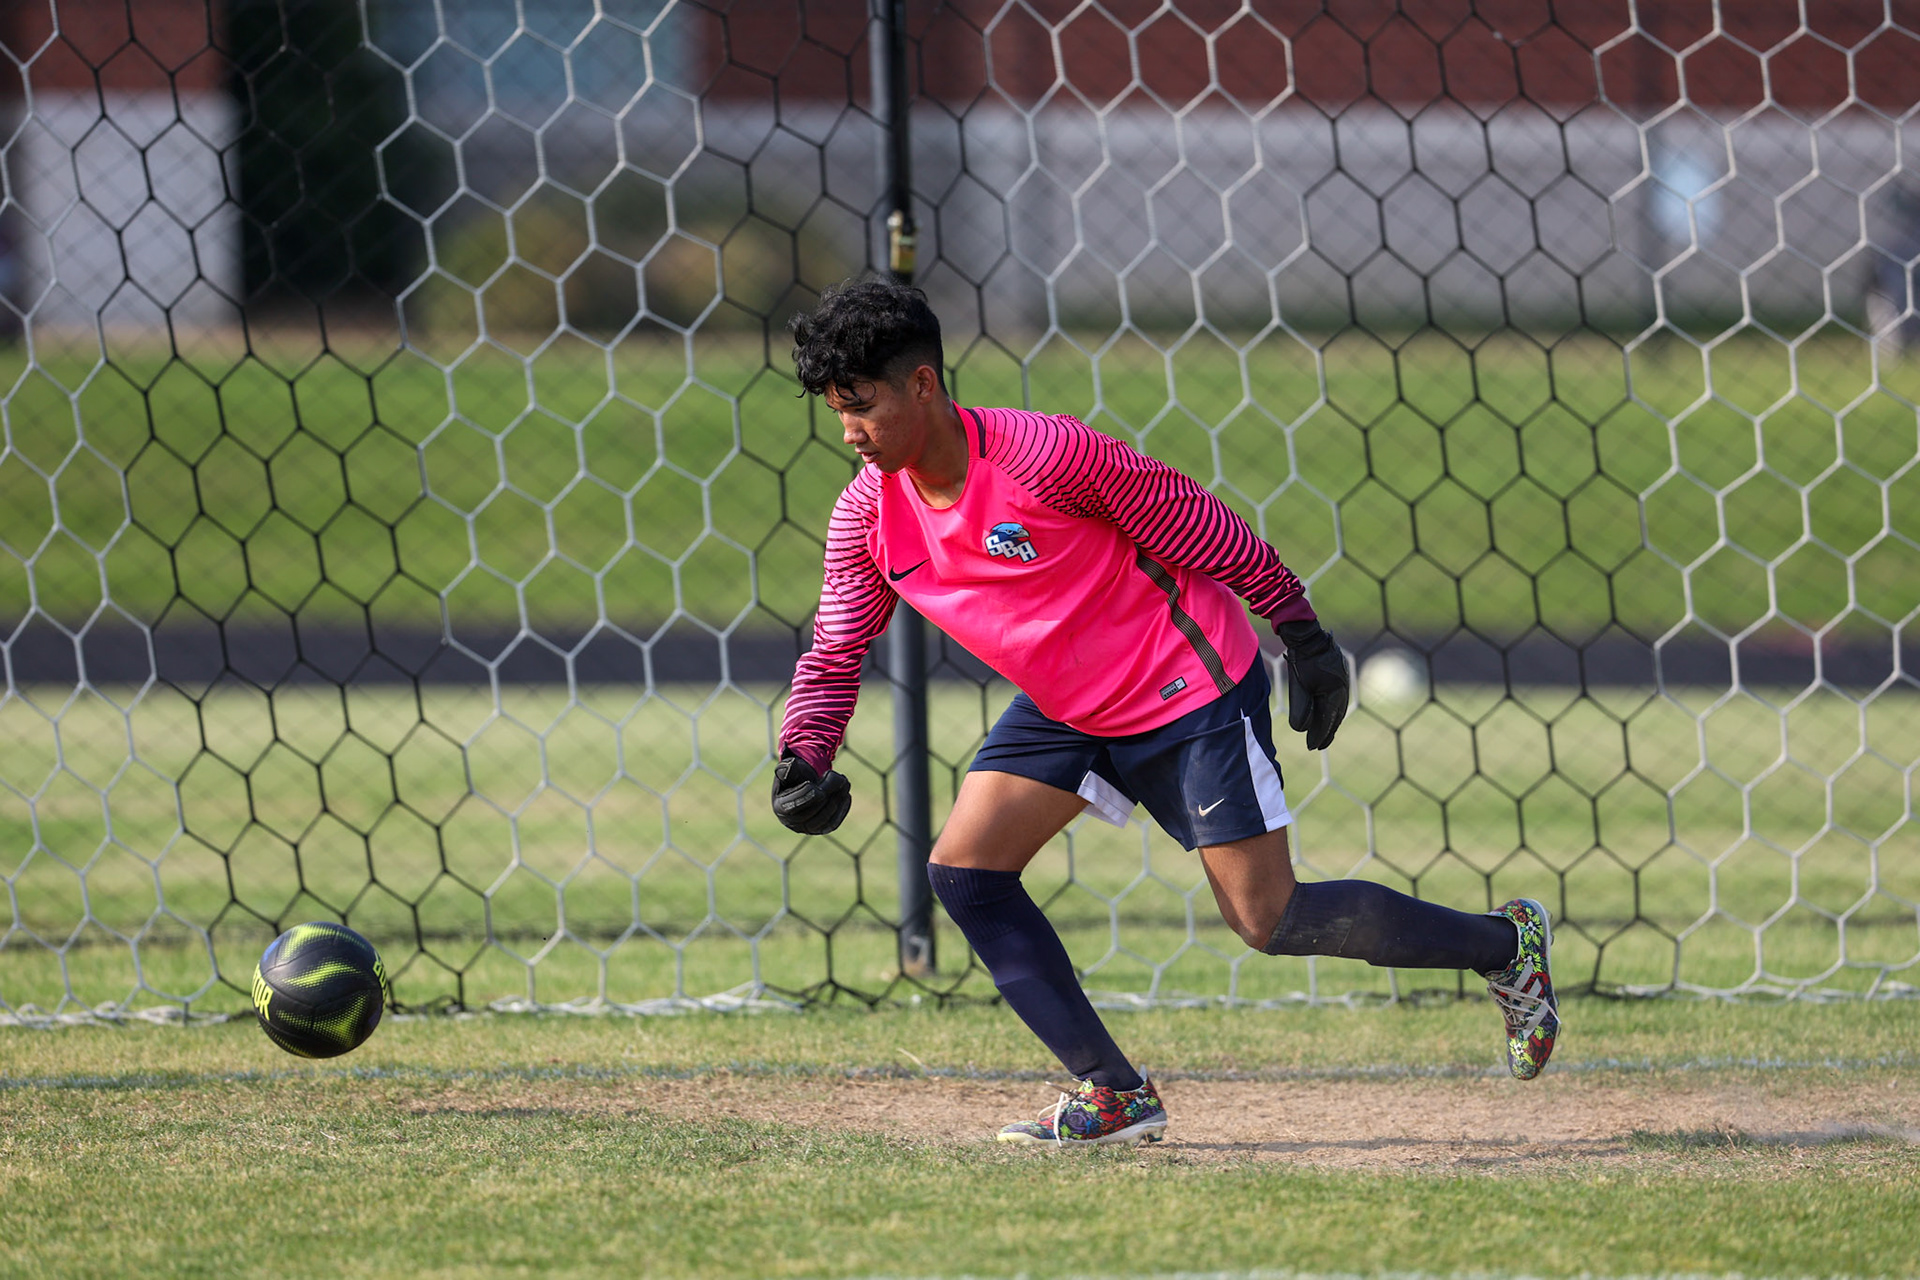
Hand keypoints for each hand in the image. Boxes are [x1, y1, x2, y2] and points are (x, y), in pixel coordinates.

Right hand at [770, 752, 851, 834]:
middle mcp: (791, 822)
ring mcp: (806, 828)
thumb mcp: (791, 768)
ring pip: (824, 820)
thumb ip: (788, 767)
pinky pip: (832, 824)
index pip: (793, 806)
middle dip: (827, 794)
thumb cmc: (797, 774)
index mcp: (780, 806)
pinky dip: (841, 810)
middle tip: (840, 778)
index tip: (819, 786)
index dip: (807, 796)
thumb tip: (788, 764)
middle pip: (810, 813)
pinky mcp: (820, 829)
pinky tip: (846, 795)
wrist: (806, 783)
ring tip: (845, 782)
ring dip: (837, 800)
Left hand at [1278, 621, 1348, 750]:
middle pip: (1335, 716)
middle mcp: (1343, 688)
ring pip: (1336, 707)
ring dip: (1329, 721)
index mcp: (1337, 691)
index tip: (1312, 747)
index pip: (1329, 719)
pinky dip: (1329, 708)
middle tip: (1318, 746)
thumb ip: (1301, 707)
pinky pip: (1334, 698)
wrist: (1307, 635)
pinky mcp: (1336, 676)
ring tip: (1321, 735)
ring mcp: (1341, 681)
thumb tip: (1302, 729)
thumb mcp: (1299, 685)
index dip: (1321, 735)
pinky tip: (1323, 713)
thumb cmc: (1302, 659)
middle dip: (1326, 732)